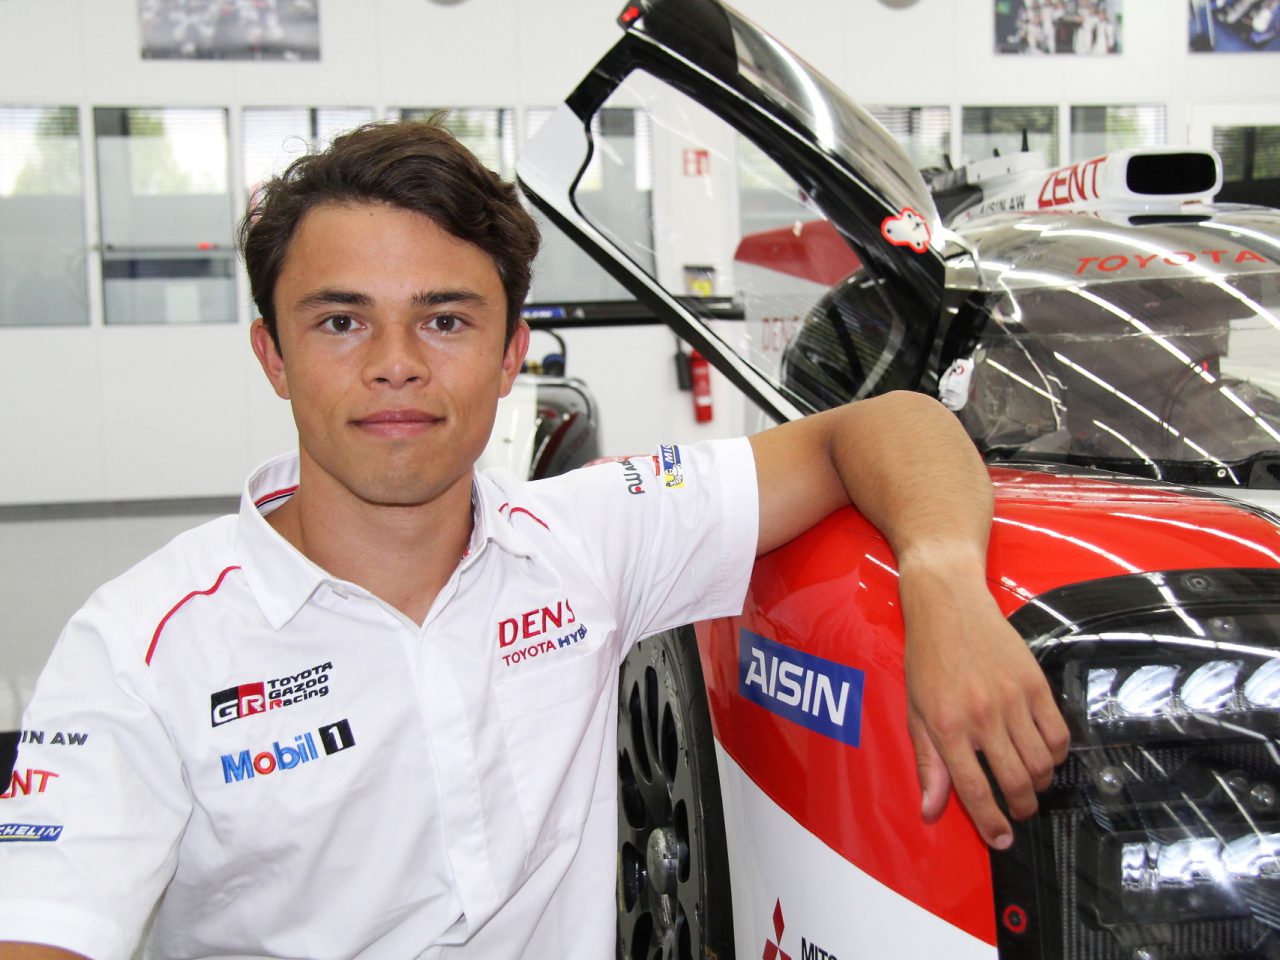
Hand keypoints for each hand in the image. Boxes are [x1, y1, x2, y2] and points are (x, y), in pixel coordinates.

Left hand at [898, 548, 1068, 848]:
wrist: (948, 604)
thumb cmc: (927, 659)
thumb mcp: (916, 712)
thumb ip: (928, 763)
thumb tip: (931, 809)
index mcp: (947, 726)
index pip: (975, 790)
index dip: (991, 823)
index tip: (1002, 841)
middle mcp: (982, 716)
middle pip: (1016, 781)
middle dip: (1022, 808)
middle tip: (1019, 811)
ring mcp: (1012, 699)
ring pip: (1042, 763)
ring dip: (1040, 783)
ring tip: (1029, 782)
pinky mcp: (1035, 683)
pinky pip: (1059, 734)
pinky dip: (1057, 754)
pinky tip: (1044, 753)